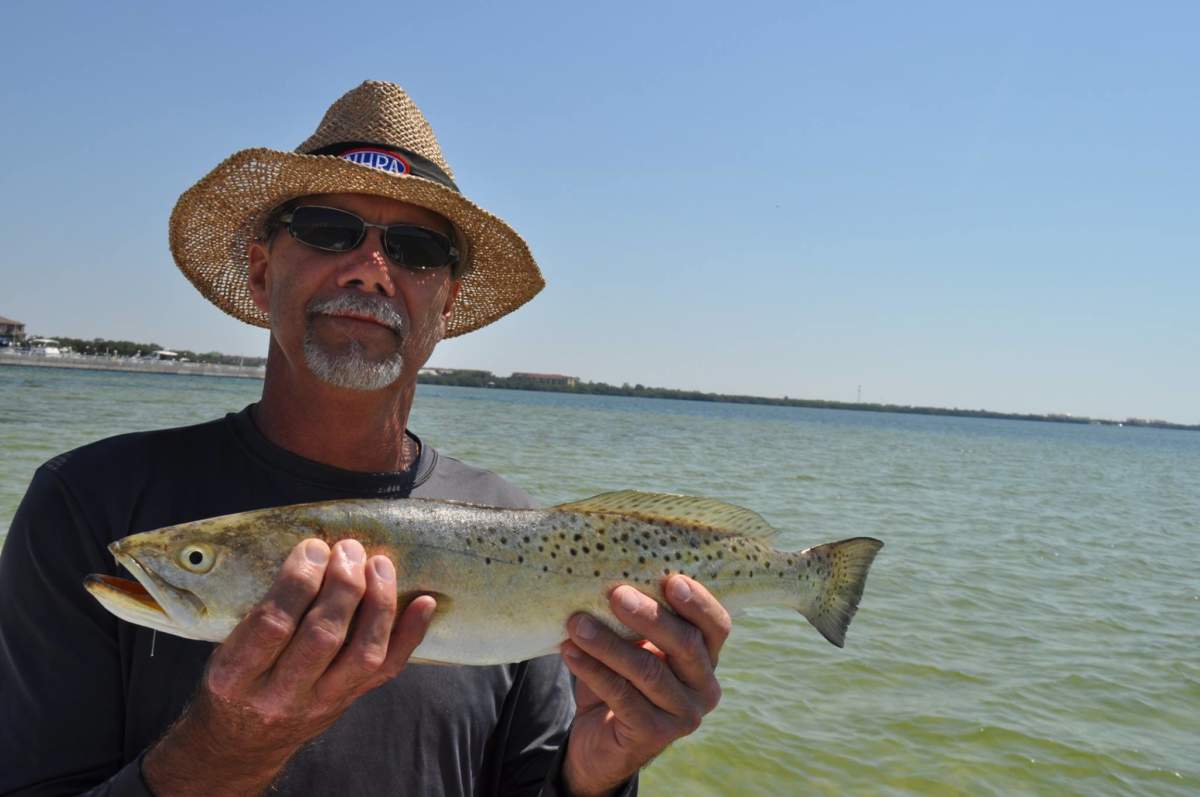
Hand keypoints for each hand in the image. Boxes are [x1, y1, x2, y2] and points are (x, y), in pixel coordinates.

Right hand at [144, 538, 434, 795]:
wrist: (243, 742)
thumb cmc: (234, 680)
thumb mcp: (223, 648)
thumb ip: (260, 611)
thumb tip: (312, 551)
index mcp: (236, 676)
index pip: (273, 625)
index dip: (298, 581)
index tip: (313, 547)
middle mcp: (281, 695)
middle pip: (323, 637)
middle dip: (343, 586)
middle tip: (349, 549)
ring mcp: (321, 702)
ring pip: (362, 654)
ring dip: (378, 602)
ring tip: (378, 564)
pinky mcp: (349, 701)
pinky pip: (388, 669)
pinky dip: (410, 634)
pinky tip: (424, 602)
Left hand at [559, 575, 730, 796]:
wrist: (600, 737)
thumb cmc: (620, 677)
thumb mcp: (633, 645)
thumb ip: (635, 619)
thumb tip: (610, 580)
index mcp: (706, 657)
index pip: (716, 626)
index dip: (699, 602)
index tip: (671, 580)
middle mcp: (704, 687)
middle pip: (686, 645)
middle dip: (650, 616)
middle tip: (616, 594)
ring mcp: (683, 715)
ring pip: (649, 671)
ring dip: (609, 643)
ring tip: (577, 623)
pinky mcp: (655, 735)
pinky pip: (622, 696)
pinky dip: (593, 670)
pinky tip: (570, 651)